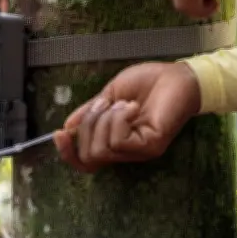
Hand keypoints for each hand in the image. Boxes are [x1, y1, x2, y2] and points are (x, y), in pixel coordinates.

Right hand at [54, 62, 200, 172]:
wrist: (177, 75)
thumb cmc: (149, 82)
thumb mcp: (109, 95)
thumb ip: (90, 112)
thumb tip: (67, 126)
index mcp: (114, 140)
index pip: (86, 162)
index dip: (68, 153)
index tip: (59, 133)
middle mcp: (126, 151)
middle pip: (89, 156)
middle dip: (88, 126)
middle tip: (104, 103)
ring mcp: (139, 151)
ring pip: (101, 149)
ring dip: (105, 120)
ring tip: (122, 103)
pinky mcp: (151, 146)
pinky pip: (119, 141)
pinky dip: (118, 120)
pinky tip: (131, 107)